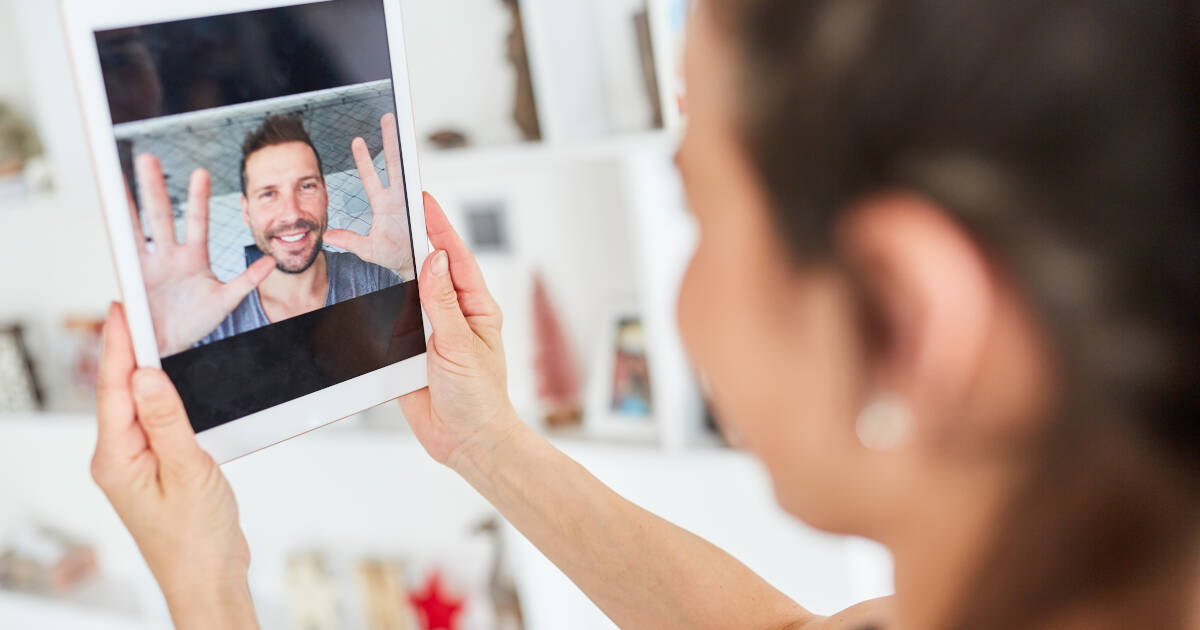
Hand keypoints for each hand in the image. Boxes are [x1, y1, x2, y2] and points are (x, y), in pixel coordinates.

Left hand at [92, 303, 258, 629]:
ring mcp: (137, 464)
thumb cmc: (197, 538)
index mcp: (117, 459)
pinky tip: (171, 384)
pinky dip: (163, 397)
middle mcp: (119, 459)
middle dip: (127, 349)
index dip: (119, 344)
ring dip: (145, 371)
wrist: (209, 579)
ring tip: (151, 335)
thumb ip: (167, 420)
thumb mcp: (188, 471)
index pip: (115, 388)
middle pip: (120, 391)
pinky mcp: (158, 468)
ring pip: (138, 405)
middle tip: (137, 309)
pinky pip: (155, 422)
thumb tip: (145, 375)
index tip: (124, 308)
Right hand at [132, 155, 275, 355]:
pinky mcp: (133, 277)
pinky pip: (124, 252)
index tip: (200, 172)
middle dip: (154, 187)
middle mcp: (169, 255)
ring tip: (118, 178)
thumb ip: (247, 280)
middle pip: (161, 214)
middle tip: (147, 158)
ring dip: (128, 203)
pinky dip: (118, 234)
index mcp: (193, 257)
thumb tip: (272, 262)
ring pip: (137, 226)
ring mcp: (149, 264)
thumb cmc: (197, 322)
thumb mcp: (226, 301)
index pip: (197, 220)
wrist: (173, 344)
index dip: (198, 197)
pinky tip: (110, 214)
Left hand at [324, 113, 416, 276]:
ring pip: (407, 169)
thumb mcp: (367, 249)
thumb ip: (348, 240)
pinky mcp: (421, 207)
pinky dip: (418, 171)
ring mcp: (411, 200)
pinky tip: (415, 157)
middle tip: (388, 118)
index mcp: (383, 204)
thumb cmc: (393, 256)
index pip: (371, 176)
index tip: (357, 140)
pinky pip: (420, 187)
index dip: (364, 158)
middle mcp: (397, 198)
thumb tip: (328, 235)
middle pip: (393, 163)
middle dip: (390, 140)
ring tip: (404, 128)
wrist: (413, 266)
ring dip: (405, 149)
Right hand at [400, 193, 519, 467]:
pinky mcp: (408, 353)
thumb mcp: (460, 345)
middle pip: (429, 270)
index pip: (455, 258)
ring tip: (374, 242)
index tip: (423, 201)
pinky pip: (390, 326)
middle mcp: (454, 315)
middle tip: (392, 211)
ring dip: (392, 275)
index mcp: (476, 307)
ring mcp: (431, 333)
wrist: (466, 442)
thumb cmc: (479, 397)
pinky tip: (366, 295)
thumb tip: (434, 259)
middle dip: (411, 242)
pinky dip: (377, 312)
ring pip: (406, 294)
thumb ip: (442, 302)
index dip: (439, 228)